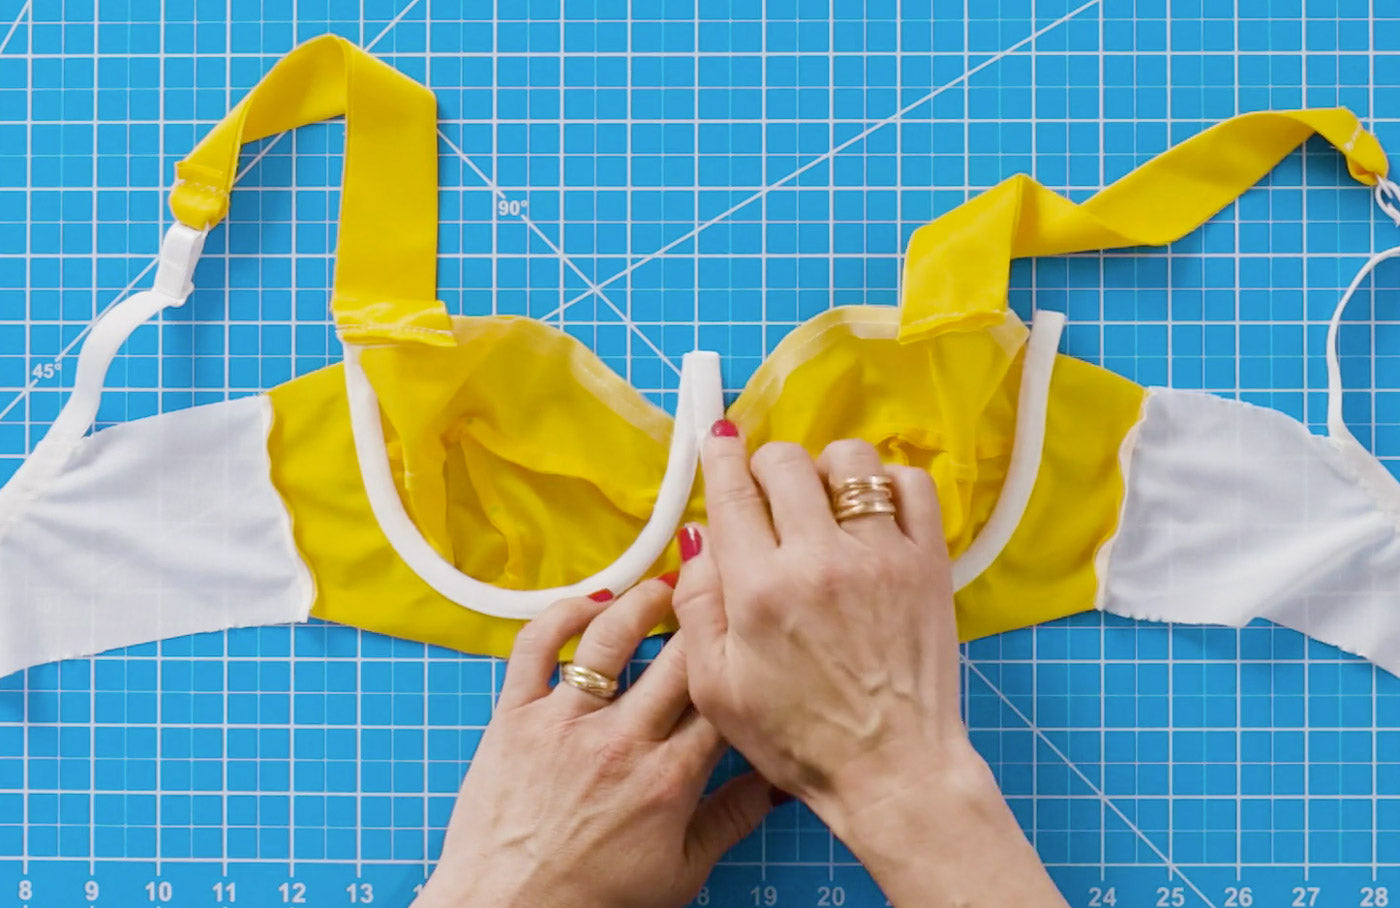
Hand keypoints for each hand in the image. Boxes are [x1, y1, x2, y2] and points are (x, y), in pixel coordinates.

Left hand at [413, 578, 776, 907]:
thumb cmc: (591, 901)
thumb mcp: (681, 872)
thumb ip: (734, 818)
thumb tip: (782, 782)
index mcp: (669, 779)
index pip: (723, 698)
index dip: (744, 657)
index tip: (754, 634)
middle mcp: (620, 741)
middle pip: (680, 656)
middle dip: (707, 616)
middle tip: (720, 592)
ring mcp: (564, 723)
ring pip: (611, 636)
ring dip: (643, 601)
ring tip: (664, 588)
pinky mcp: (514, 716)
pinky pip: (536, 645)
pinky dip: (561, 613)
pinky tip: (589, 604)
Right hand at [672, 427, 1067, 906]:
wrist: (892, 769)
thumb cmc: (796, 737)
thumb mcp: (716, 687)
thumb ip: (697, 604)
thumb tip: (699, 536)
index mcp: (759, 589)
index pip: (732, 490)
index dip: (721, 454)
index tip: (721, 439)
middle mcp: (819, 559)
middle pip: (786, 462)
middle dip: (767, 465)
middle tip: (768, 494)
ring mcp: (881, 556)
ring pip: (850, 461)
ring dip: (826, 469)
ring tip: (823, 501)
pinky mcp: (927, 563)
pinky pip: (912, 485)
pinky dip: (888, 483)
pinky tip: (873, 511)